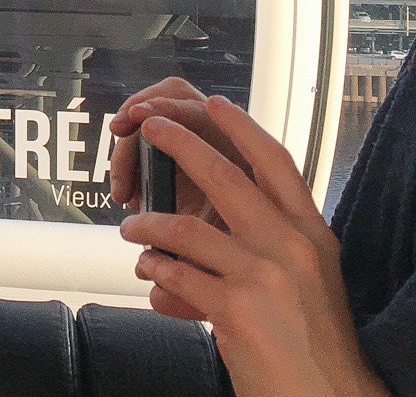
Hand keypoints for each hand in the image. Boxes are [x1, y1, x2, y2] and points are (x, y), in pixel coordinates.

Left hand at [118, 97, 385, 396]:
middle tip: (149, 128)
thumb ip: (274, 241)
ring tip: (131, 231)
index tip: (214, 102)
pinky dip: (154, 270)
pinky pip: (176, 272)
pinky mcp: (235, 309)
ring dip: (147, 226)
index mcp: (311, 235)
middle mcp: (290, 247)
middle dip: (179, 144)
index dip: (242, 128)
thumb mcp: (309, 278)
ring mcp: (263, 276)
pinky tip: (148, 273)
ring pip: (185, 228)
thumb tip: (223, 216)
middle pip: (224, 175)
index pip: (277, 164)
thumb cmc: (313, 342)